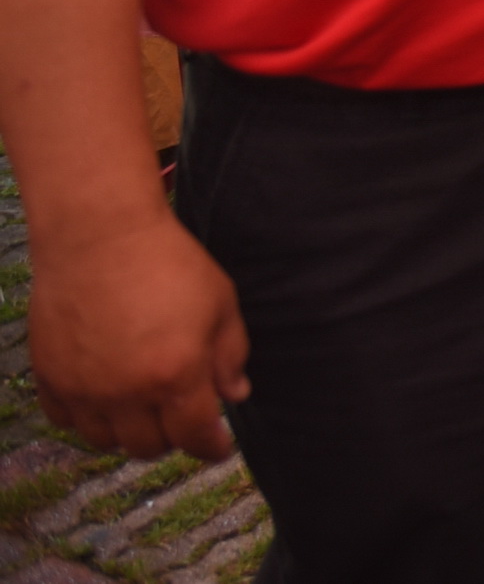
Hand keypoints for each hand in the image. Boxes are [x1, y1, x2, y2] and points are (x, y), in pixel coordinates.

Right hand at [28, 211, 248, 459]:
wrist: (100, 235)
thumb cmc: (169, 262)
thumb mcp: (220, 303)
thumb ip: (231, 354)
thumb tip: (236, 395)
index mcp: (175, 375)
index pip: (195, 436)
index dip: (211, 447)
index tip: (219, 447)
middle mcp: (126, 391)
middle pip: (148, 447)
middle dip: (172, 437)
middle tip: (181, 418)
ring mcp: (82, 387)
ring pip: (104, 441)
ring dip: (127, 432)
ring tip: (143, 408)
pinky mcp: (48, 376)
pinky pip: (64, 420)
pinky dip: (85, 418)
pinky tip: (103, 398)